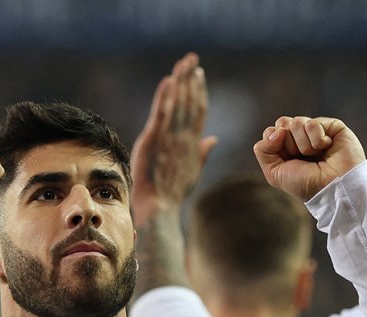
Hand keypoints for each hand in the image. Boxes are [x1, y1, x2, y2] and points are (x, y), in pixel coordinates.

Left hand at [130, 53, 217, 217]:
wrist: (159, 207)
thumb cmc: (172, 193)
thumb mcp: (192, 172)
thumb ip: (203, 152)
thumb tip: (213, 139)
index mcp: (192, 144)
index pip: (198, 112)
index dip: (199, 91)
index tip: (198, 75)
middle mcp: (183, 137)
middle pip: (190, 102)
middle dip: (191, 79)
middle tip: (191, 59)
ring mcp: (169, 138)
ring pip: (177, 104)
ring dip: (181, 81)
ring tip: (183, 63)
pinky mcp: (153, 140)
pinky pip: (160, 114)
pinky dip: (165, 97)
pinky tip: (169, 80)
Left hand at [253, 116, 365, 201]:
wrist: (332, 187)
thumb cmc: (306, 184)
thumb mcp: (274, 173)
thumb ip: (263, 150)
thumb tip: (276, 130)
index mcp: (286, 147)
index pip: (271, 131)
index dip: (274, 143)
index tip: (287, 159)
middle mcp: (300, 137)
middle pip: (282, 123)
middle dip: (289, 144)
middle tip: (302, 158)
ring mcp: (316, 130)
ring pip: (296, 122)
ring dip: (304, 145)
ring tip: (316, 156)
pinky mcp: (332, 126)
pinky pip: (312, 124)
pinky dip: (317, 140)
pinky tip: (326, 148)